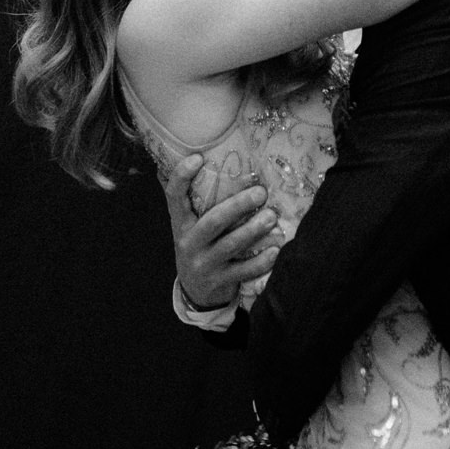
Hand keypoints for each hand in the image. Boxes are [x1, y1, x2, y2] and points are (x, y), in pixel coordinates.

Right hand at [161, 153, 280, 310]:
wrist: (195, 292)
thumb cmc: (199, 246)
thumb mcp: (190, 226)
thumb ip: (196, 201)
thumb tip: (204, 156)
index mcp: (180, 223)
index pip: (174, 196)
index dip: (182, 177)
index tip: (198, 157)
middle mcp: (189, 243)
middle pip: (213, 222)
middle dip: (238, 206)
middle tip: (260, 192)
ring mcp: (204, 264)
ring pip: (230, 245)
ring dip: (253, 230)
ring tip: (272, 216)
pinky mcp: (220, 282)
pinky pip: (243, 271)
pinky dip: (260, 261)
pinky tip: (275, 250)